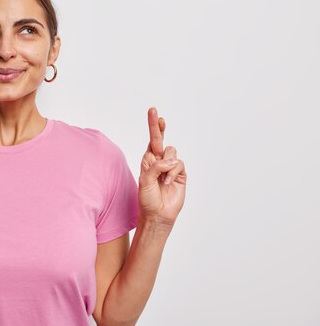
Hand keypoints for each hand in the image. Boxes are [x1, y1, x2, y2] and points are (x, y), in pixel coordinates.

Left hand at [137, 107, 186, 225]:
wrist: (158, 214)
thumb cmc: (147, 199)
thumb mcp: (144, 181)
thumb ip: (154, 167)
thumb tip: (168, 160)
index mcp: (148, 160)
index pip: (151, 140)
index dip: (153, 126)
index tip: (153, 111)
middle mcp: (159, 161)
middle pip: (161, 139)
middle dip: (159, 127)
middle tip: (159, 117)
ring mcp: (170, 167)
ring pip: (171, 151)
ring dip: (166, 164)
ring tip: (162, 178)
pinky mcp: (180, 173)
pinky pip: (179, 163)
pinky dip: (173, 171)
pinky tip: (168, 182)